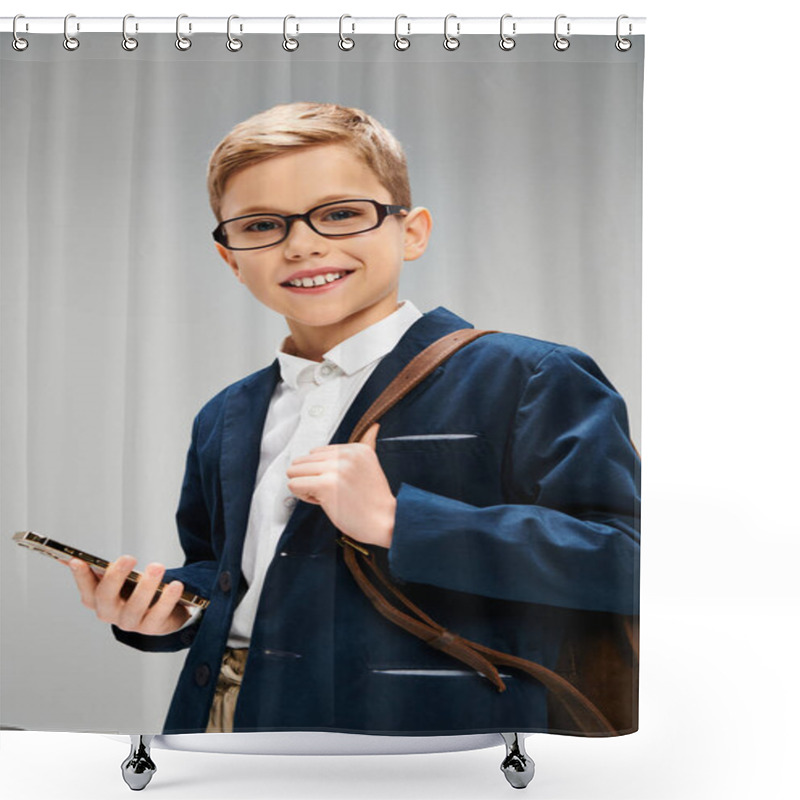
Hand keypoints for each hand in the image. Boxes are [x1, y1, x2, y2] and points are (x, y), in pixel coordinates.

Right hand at [68, 555, 189, 634]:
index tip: (77, 560)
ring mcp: (130, 623)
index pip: (86, 588)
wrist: (163, 613)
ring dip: (146, 586)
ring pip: (134, 607)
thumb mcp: (122, 579)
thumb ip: (107, 570)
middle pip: (106, 597)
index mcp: (97, 600)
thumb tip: (80, 557)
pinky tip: (176, 584)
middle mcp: (110, 613)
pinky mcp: (152, 628)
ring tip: (157, 567)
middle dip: (116, 576)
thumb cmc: (136, 590)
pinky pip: (159, 614)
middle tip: (129, 558)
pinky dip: (167, 599)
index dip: (80, 576)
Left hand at [286, 423, 395, 547]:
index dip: (321, 471)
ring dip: (305, 487)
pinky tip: (322, 502)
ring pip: (295, 471)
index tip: (339, 484)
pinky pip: (294, 485)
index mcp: (356, 448)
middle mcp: (346, 455)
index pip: (316, 452)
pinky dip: (303, 496)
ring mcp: (336, 469)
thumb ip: (367, 444)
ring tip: (327, 496)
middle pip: (303, 460)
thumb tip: (374, 426)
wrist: (386, 522)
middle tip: (331, 492)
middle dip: (311, 478)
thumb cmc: (374, 500)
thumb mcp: (370, 465)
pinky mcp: (326, 484)